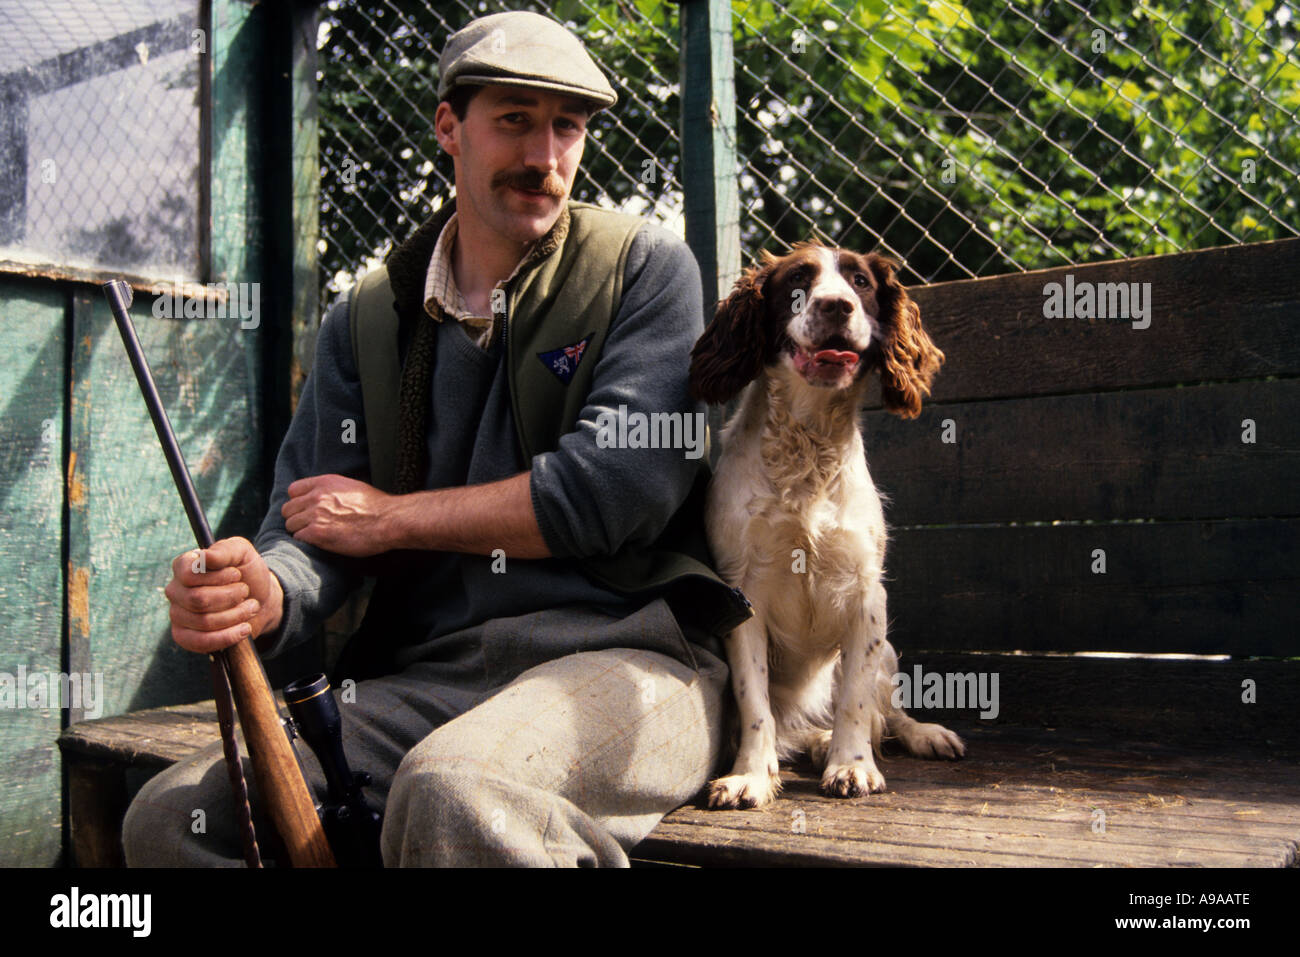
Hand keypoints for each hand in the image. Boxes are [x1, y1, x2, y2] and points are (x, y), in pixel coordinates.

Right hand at [164, 537, 282, 652]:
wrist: (261, 600)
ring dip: (236, 615)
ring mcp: (177, 615)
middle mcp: (175, 590)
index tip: (237, 574)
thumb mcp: (242, 553)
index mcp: (183, 566)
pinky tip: (245, 628)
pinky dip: (228, 636)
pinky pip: (201, 642)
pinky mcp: (185, 637)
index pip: (187, 573)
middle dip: (231, 597)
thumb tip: (204, 557)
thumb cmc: (247, 573)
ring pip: (204, 621)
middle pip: (198, 599)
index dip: (217, 576)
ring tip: (251, 607)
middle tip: (246, 591)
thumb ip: (224, 551)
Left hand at [281, 474, 394, 556]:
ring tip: (316, 536)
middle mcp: (317, 496)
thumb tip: (323, 498)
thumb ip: (332, 490)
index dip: (298, 502)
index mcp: (325, 483)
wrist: (389, 520)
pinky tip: (320, 542)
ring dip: (301, 531)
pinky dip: (307, 542)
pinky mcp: (318, 533)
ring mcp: (316, 514)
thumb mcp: (352, 487)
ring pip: (291, 525)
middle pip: (288, 509)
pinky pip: (299, 538)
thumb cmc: (377, 507)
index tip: (306, 510)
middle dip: (297, 518)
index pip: (293, 490)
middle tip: (310, 526)